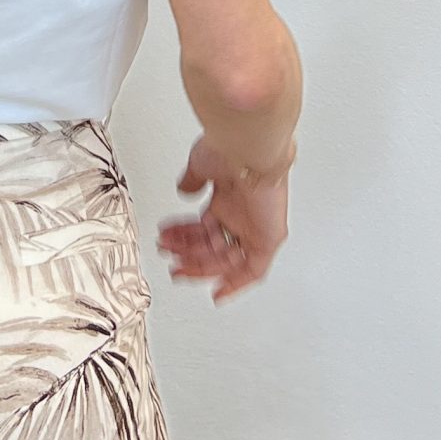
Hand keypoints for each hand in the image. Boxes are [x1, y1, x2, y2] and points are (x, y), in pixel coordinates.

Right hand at [157, 134, 292, 302]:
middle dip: (190, 257)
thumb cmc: (229, 147)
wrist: (249, 145)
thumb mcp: (201, 166)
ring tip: (178, 268)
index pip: (205, 228)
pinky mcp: (269, 237)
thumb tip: (184, 189)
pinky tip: (219, 293)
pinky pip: (254, 269)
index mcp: (228, 199)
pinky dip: (236, 283)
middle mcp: (242, 214)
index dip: (187, 241)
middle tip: (172, 263)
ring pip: (227, 259)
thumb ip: (192, 180)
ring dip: (201, 267)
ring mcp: (255, 226)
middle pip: (213, 246)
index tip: (171, 247)